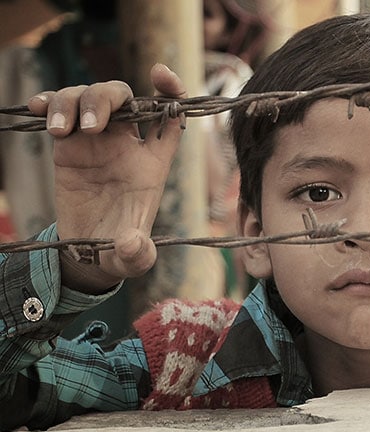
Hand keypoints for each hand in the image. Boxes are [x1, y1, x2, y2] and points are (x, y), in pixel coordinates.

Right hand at [28, 64, 185, 292]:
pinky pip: (59, 112)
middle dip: (107, 99)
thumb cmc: (120, 249)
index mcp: (154, 162)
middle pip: (124, 98)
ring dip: (72, 102)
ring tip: (59, 129)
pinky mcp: (67, 145)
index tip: (159, 74)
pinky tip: (37, 109)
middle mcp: (127, 144)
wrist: (88, 253)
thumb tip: (133, 245)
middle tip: (92, 128)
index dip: (171, 91)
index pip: (170, 116)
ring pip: (89, 98)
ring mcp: (96, 141)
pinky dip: (49, 104)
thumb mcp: (133, 258)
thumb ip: (138, 254)